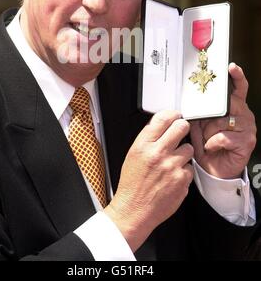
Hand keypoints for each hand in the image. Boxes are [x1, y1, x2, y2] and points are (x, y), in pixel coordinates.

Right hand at [104, 110, 192, 251]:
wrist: (134, 210)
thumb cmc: (132, 184)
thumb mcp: (133, 154)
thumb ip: (147, 138)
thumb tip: (161, 124)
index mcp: (143, 145)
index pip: (163, 118)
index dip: (172, 114)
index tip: (176, 116)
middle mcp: (158, 153)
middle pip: (181, 127)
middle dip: (183, 128)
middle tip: (180, 132)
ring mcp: (172, 167)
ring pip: (189, 148)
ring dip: (184, 153)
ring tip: (173, 161)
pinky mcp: (182, 180)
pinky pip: (190, 168)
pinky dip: (184, 171)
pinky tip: (173, 176)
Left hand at [190, 63, 256, 178]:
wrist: (214, 169)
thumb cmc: (208, 145)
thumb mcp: (200, 125)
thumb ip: (200, 111)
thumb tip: (192, 101)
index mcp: (234, 108)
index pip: (238, 88)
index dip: (237, 76)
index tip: (231, 67)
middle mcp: (243, 116)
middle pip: (229, 104)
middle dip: (211, 115)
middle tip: (204, 124)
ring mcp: (247, 129)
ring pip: (224, 121)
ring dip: (210, 131)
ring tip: (207, 139)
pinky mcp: (246, 142)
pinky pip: (224, 137)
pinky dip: (212, 142)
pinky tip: (211, 146)